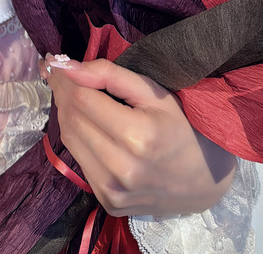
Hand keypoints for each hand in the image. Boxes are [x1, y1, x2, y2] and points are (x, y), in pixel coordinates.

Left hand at [40, 55, 235, 217]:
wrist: (204, 181)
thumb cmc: (181, 128)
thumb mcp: (154, 93)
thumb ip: (111, 75)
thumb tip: (71, 66)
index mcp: (137, 138)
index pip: (83, 100)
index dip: (66, 78)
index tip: (58, 61)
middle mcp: (121, 169)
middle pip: (72, 120)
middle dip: (62, 92)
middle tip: (59, 73)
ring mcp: (112, 191)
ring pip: (70, 140)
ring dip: (64, 112)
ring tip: (69, 92)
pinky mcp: (107, 203)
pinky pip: (79, 160)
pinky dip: (76, 136)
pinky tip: (83, 120)